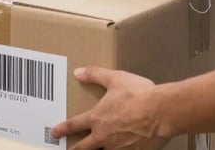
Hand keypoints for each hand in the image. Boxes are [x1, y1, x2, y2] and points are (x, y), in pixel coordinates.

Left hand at [49, 67, 169, 149]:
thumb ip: (96, 75)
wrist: (161, 112)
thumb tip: (78, 72)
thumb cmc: (139, 94)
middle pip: (83, 148)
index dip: (62, 129)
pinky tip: (123, 149)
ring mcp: (117, 148)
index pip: (74, 125)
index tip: (53, 133)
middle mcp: (103, 137)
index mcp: (97, 118)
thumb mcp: (116, 79)